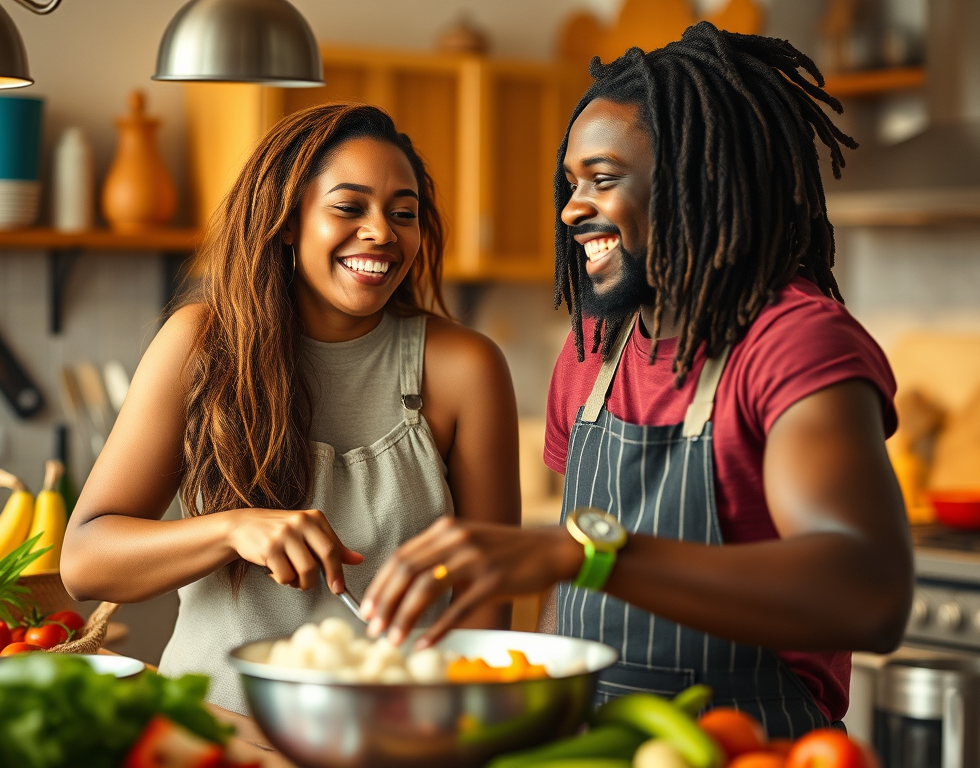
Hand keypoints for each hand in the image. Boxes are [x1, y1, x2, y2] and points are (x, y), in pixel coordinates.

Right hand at [227, 507, 363, 591]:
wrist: (243, 526)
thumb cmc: (280, 532)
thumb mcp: (308, 533)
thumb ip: (332, 546)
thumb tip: (358, 559)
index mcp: (314, 518)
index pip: (333, 548)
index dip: (339, 570)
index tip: (340, 586)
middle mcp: (301, 522)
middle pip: (323, 558)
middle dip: (329, 579)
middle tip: (332, 589)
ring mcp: (284, 535)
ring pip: (305, 571)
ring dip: (302, 582)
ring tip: (293, 576)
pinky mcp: (269, 548)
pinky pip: (285, 576)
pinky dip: (283, 580)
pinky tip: (275, 570)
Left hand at [360, 517, 582, 647]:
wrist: (550, 550)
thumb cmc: (507, 552)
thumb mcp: (470, 543)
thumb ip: (440, 556)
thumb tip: (405, 586)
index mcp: (447, 529)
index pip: (400, 557)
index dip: (380, 585)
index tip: (367, 609)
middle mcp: (457, 539)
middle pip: (407, 572)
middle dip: (385, 603)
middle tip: (373, 628)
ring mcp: (475, 559)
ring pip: (427, 589)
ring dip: (405, 617)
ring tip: (393, 639)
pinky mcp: (493, 581)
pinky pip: (457, 608)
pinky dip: (437, 629)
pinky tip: (425, 644)